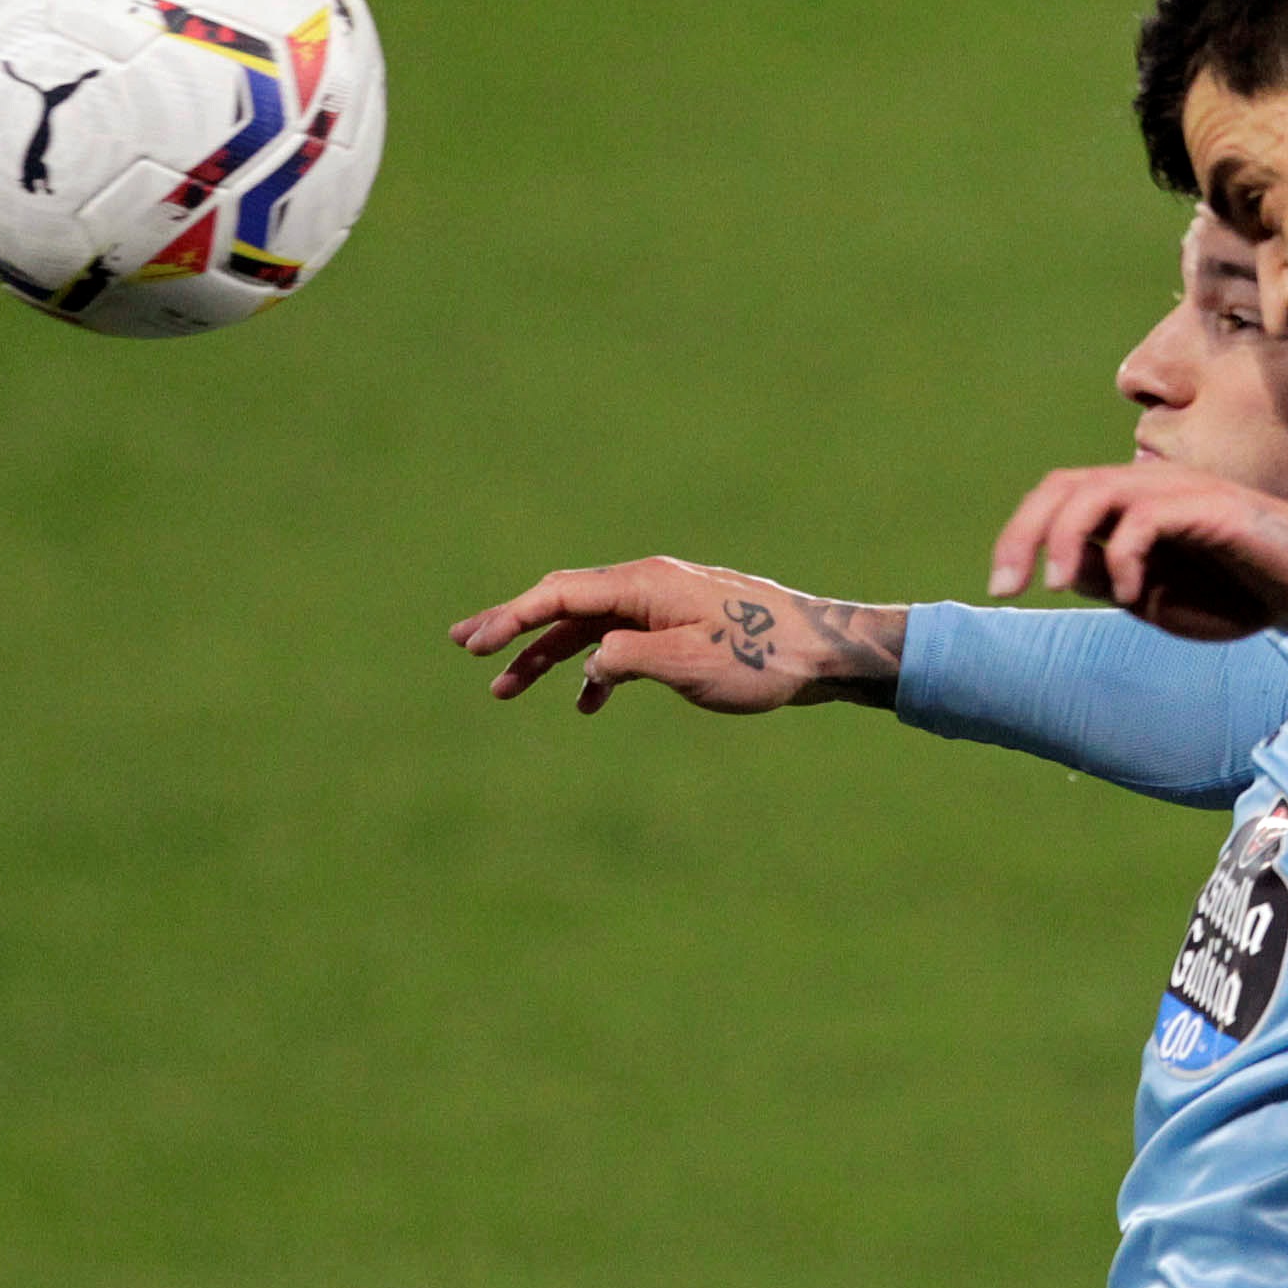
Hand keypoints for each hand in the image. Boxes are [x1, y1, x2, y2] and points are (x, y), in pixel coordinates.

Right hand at [449, 558, 905, 714]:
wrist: (823, 652)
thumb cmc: (761, 657)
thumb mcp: (687, 664)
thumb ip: (627, 659)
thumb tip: (589, 662)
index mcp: (645, 584)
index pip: (560, 594)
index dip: (511, 617)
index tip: (474, 645)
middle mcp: (648, 584)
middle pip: (565, 603)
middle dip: (515, 626)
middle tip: (464, 646)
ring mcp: (664, 603)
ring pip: (591, 626)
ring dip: (549, 656)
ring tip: (508, 690)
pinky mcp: (680, 625)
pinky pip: (622, 641)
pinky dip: (597, 667)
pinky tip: (586, 703)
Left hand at [988, 463, 1287, 640]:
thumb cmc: (1240, 593)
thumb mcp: (1157, 598)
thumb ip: (1110, 576)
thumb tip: (1061, 565)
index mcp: (1134, 505)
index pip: (1059, 499)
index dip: (1018, 537)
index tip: (1001, 589)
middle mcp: (1152, 486)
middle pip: (1064, 485)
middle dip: (1023, 533)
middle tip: (1007, 586)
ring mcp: (1182, 490)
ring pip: (1097, 490)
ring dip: (1063, 535)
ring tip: (1055, 583)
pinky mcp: (1212, 505)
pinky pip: (1148, 515)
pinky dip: (1124, 552)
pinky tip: (1129, 590)